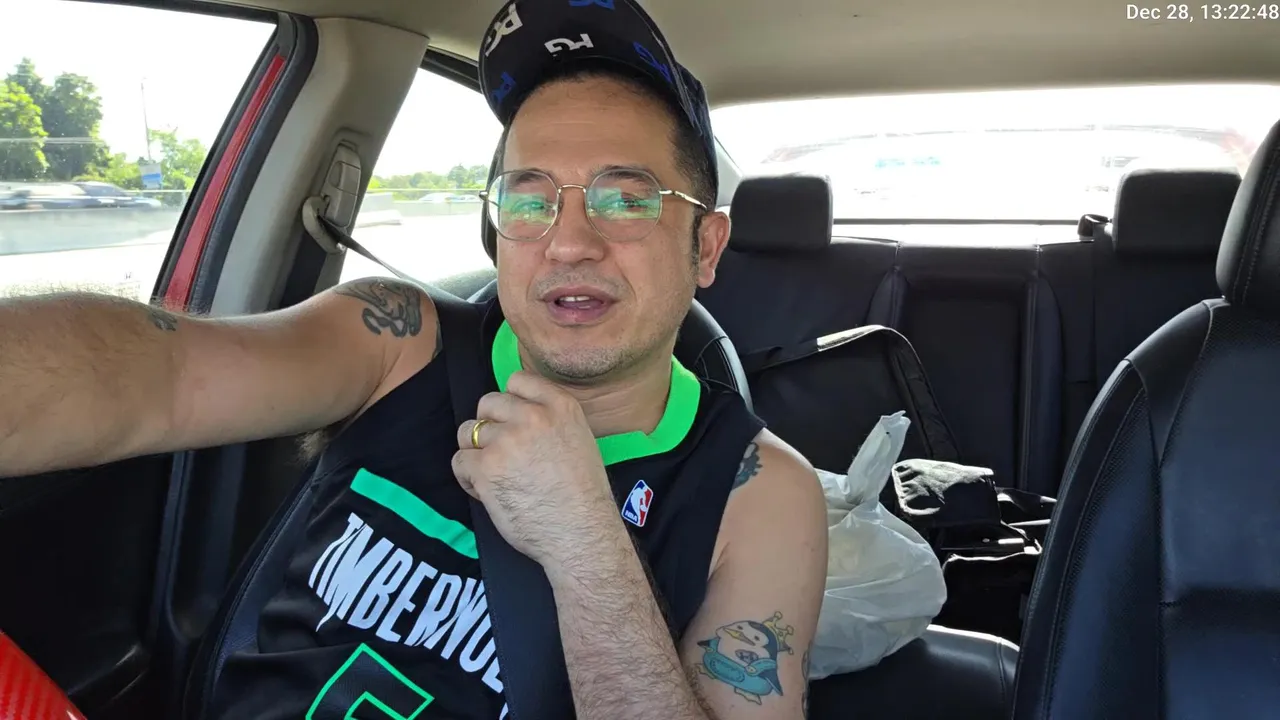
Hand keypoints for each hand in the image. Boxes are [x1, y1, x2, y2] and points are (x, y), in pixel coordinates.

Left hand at [453, 370, 617, 566]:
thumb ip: (550, 421)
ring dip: (476, 452)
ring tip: (493, 474)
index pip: (517, 380)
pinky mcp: (486, 468)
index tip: (512, 422)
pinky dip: (467, 477)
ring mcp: (506, 441)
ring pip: (469, 431)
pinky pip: (460, 461)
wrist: (580, 533)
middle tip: (501, 454)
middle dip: (489, 427)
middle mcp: (532, 416)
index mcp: (560, 406)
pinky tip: (486, 490)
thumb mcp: (579, 439)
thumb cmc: (583, 496)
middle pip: (488, 403)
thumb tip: (518, 416)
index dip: (509, 402)